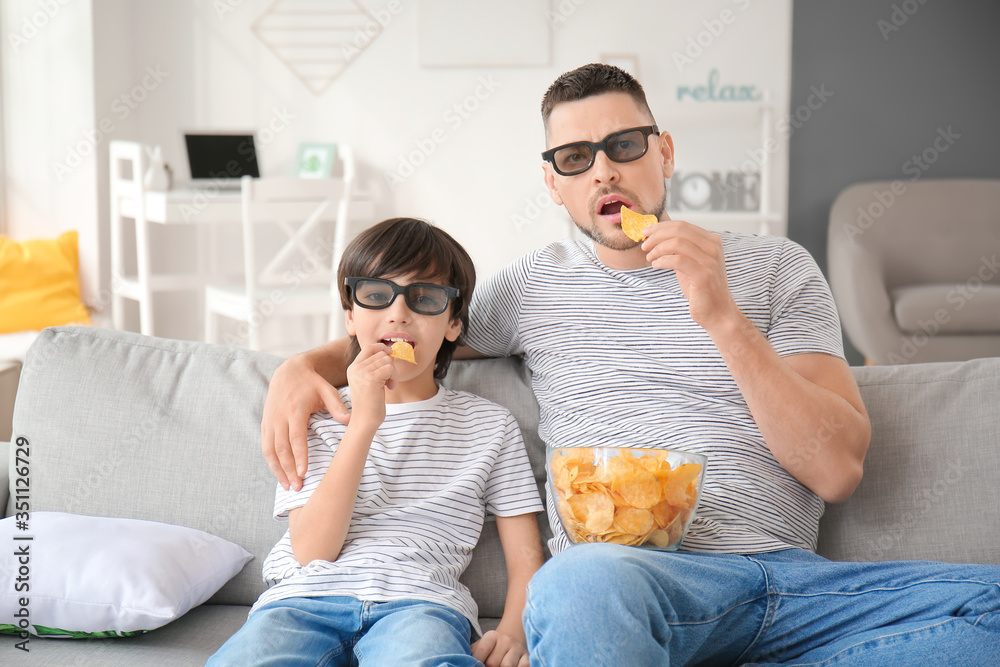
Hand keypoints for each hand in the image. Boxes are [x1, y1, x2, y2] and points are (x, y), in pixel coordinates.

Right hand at [261, 353, 349, 491]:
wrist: (289, 370)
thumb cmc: (312, 382)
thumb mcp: (327, 389)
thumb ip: (337, 406)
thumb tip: (349, 421)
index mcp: (295, 409)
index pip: (296, 437)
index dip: (299, 456)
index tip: (303, 473)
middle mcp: (279, 416)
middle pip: (281, 448)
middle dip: (288, 470)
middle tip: (297, 487)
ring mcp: (270, 420)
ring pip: (270, 450)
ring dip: (277, 470)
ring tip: (287, 486)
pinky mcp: (265, 423)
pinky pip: (265, 446)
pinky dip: (271, 462)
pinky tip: (279, 474)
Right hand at [344, 344, 396, 430]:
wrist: (364, 421)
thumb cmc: (369, 404)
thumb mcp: (367, 381)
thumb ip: (374, 367)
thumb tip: (390, 352)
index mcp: (353, 367)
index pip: (369, 347)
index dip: (382, 348)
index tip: (389, 358)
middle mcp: (356, 368)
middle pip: (381, 353)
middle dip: (390, 365)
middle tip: (389, 380)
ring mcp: (363, 372)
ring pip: (388, 360)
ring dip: (393, 373)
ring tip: (389, 385)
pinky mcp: (372, 378)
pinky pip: (391, 368)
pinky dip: (394, 377)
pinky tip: (390, 387)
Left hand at [471, 630, 529, 666]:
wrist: (512, 639)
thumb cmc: (492, 647)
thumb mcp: (481, 646)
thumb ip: (472, 654)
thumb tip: (462, 662)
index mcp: (491, 636)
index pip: (481, 651)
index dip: (477, 662)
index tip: (474, 666)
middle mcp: (506, 640)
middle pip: (493, 662)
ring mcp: (517, 649)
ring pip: (507, 666)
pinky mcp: (527, 657)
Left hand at [641, 219, 739, 330]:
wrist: (717, 311)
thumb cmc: (701, 288)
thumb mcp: (690, 262)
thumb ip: (679, 249)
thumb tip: (655, 237)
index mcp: (711, 241)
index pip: (682, 225)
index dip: (660, 227)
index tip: (645, 232)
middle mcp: (713, 247)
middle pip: (679, 230)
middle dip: (656, 236)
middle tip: (644, 246)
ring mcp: (710, 260)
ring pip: (677, 243)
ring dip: (657, 249)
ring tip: (650, 258)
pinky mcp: (704, 275)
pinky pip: (677, 260)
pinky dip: (662, 261)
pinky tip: (656, 266)